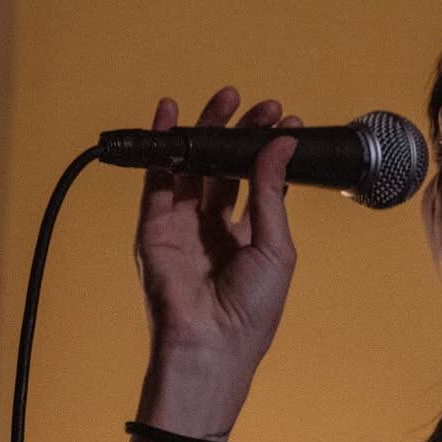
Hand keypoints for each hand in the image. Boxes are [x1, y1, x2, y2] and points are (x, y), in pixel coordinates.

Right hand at [135, 87, 300, 380]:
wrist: (211, 344)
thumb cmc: (252, 311)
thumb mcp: (275, 247)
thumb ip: (271, 193)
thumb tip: (281, 144)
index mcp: (249, 236)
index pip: (259, 182)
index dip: (270, 151)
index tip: (287, 120)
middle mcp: (215, 227)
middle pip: (226, 168)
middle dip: (240, 133)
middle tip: (259, 104)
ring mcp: (183, 225)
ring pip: (194, 166)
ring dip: (206, 130)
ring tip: (225, 97)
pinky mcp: (154, 226)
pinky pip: (157, 178)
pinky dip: (163, 145)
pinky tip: (170, 113)